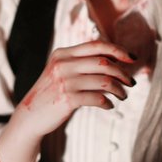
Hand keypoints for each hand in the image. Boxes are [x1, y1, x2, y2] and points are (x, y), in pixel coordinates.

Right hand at [12, 39, 136, 137]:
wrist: (30, 116)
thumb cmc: (52, 93)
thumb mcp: (61, 71)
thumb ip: (81, 62)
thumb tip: (115, 59)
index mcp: (63, 54)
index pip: (96, 45)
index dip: (117, 49)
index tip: (132, 58)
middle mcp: (63, 64)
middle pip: (103, 63)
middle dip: (122, 73)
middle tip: (131, 82)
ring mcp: (64, 81)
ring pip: (104, 81)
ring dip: (118, 89)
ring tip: (123, 96)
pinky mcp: (67, 99)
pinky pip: (97, 98)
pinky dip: (107, 102)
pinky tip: (109, 105)